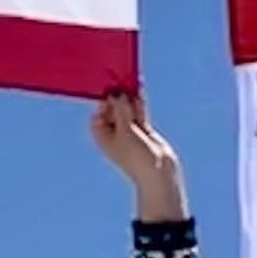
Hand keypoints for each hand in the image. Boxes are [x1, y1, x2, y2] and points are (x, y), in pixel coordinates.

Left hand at [92, 88, 187, 221]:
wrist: (158, 173)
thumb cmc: (136, 156)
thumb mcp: (125, 131)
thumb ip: (121, 111)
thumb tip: (118, 94)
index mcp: (102, 136)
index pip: (98, 114)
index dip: (103, 102)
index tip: (110, 91)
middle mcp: (114, 133)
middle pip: (113, 110)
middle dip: (118, 98)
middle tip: (122, 84)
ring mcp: (129, 132)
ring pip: (127, 111)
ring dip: (129, 99)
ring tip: (132, 83)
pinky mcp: (143, 131)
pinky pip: (139, 114)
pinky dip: (139, 105)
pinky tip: (140, 93)